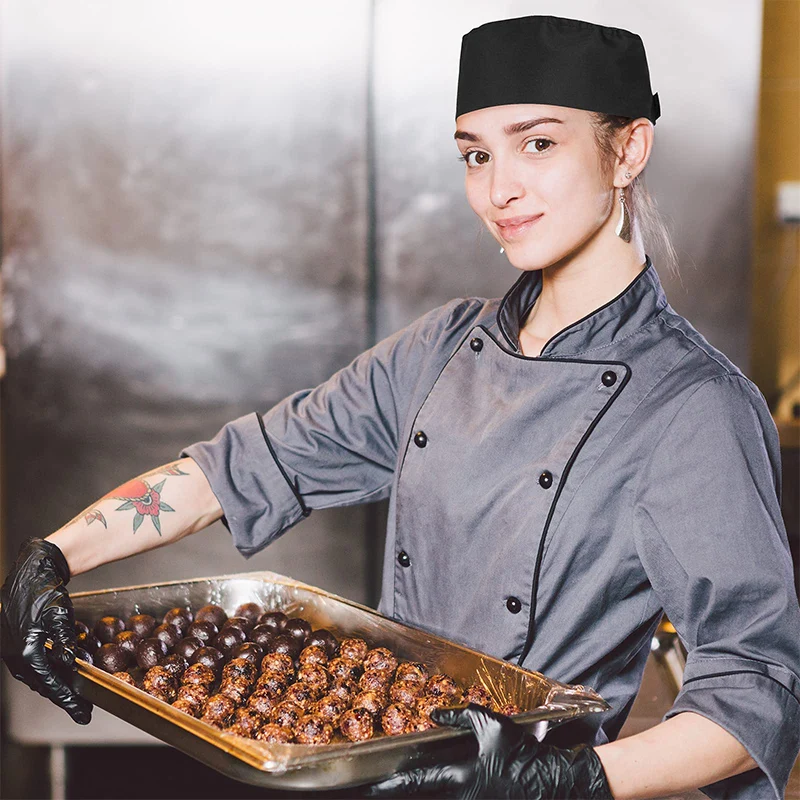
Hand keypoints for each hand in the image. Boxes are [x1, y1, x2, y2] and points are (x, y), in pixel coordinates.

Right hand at [1, 538, 91, 723]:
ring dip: (54, 687)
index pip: (51, 684)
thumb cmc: (44, 591)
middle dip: (64, 698)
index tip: (83, 714)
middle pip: (43, 685)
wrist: (29, 572)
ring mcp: (12, 651)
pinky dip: (46, 674)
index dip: (68, 701)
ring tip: (73, 696)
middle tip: (83, 710)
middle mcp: (16, 656)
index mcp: (27, 651)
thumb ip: (64, 640)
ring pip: (36, 678)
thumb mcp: (59, 614)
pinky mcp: (14, 644)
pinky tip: (59, 675)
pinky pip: (31, 667)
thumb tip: (69, 662)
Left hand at [368, 704, 611, 798]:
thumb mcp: (492, 726)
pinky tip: (436, 791)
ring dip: (422, 796)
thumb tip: (436, 715)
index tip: (375, 787)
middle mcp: (465, 798)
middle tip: (380, 793)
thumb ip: (462, 717)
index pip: (419, 781)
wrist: (553, 781)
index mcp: (462, 777)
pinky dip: (442, 795)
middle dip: (403, 796)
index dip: (394, 784)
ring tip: (403, 792)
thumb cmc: (521, 750)